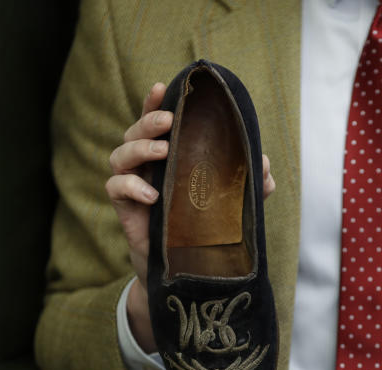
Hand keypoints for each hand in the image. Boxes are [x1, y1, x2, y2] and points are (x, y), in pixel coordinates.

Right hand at [105, 82, 275, 352]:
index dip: (155, 102)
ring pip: (119, 155)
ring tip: (163, 152)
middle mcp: (146, 167)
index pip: (158, 123)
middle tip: (170, 122)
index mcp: (169, 156)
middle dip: (148, 121)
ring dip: (140, 148)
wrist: (186, 270)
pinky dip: (131, 186)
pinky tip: (152, 195)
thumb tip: (266, 168)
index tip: (163, 87)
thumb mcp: (231, 205)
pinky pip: (116, 188)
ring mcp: (133, 186)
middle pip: (134, 132)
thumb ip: (248, 184)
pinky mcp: (125, 210)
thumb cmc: (205, 229)